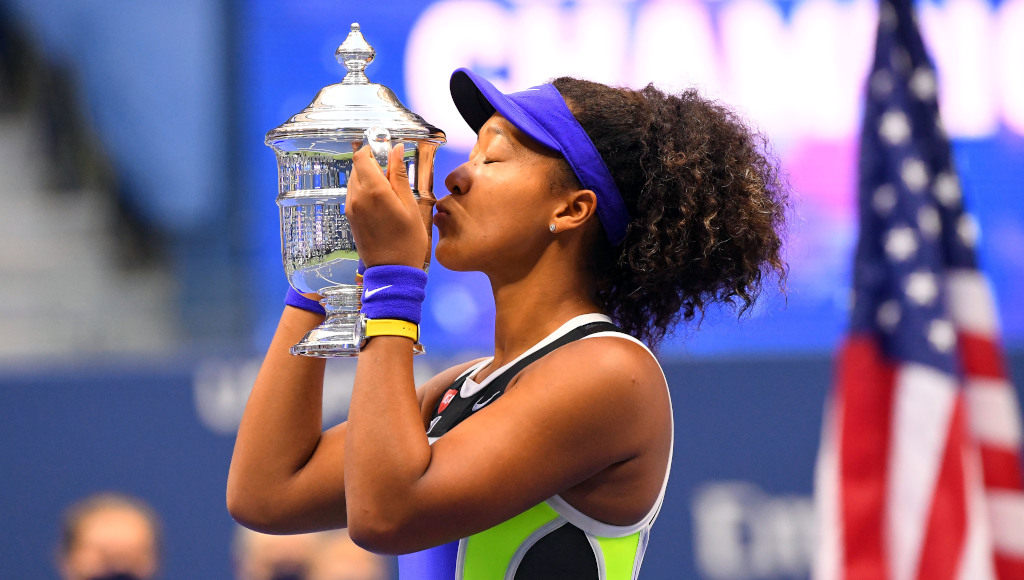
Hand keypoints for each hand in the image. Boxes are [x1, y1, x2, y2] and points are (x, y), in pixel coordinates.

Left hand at [346, 143, 428, 268]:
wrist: (391, 271)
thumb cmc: (407, 241)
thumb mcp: (410, 205)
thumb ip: (399, 175)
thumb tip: (396, 149)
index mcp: (373, 191)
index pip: (361, 156)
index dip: (373, 149)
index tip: (387, 153)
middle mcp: (357, 196)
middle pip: (357, 166)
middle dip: (373, 163)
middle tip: (393, 173)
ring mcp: (351, 207)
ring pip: (354, 179)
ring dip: (369, 177)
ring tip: (389, 190)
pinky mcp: (350, 217)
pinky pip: (354, 193)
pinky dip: (365, 190)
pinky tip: (381, 202)